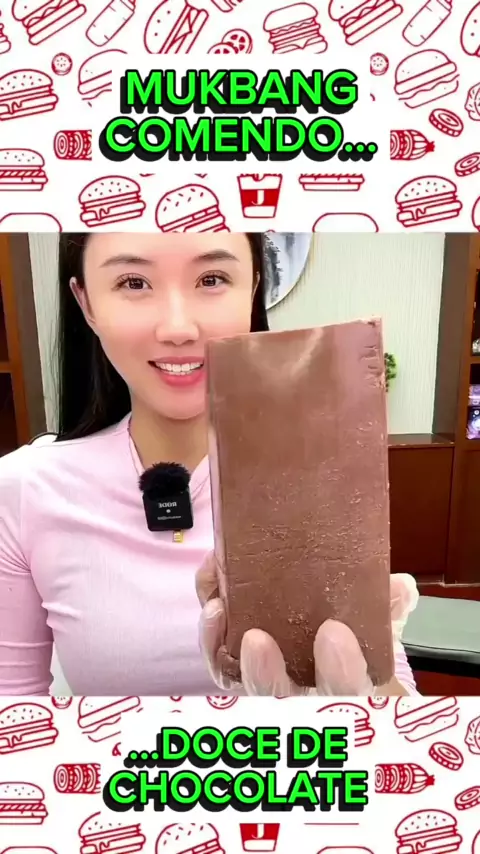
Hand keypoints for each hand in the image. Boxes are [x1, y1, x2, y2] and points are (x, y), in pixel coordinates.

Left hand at [196, 552, 418, 695]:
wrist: (333, 659)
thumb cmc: (354, 650)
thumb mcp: (378, 631)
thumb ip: (389, 611)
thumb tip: (400, 587)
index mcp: (344, 693)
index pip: (343, 695)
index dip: (338, 672)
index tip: (335, 634)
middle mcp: (298, 699)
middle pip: (277, 699)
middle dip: (265, 674)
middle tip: (256, 639)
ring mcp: (262, 685)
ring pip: (237, 681)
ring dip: (222, 647)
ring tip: (218, 608)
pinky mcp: (234, 663)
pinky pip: (216, 656)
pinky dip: (209, 630)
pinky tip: (211, 597)